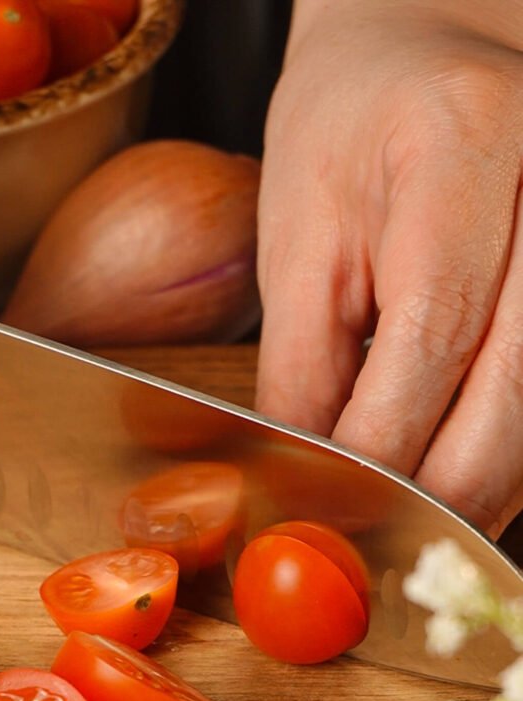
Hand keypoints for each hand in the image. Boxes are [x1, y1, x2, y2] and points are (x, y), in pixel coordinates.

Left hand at [256, 0, 522, 537]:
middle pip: (512, 400)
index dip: (378, 445)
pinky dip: (500, 460)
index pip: (432, 337)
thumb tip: (306, 478)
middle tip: (369, 539)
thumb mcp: (299, 231)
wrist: (428, 60)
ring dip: (473, 493)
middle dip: (434, 495)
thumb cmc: (350, 131)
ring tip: (403, 524)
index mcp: (465, 150)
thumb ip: (304, 363)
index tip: (329, 507)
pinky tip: (450, 478)